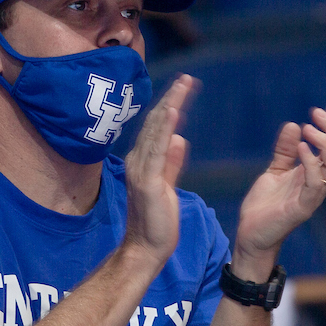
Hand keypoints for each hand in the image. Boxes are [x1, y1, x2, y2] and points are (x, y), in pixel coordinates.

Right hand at [123, 75, 194, 265]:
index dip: (170, 105)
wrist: (146, 247)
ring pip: (156, 131)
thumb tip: (179, 138)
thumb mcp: (168, 186)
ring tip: (183, 86)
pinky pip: (156, 150)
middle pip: (156, 123)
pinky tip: (173, 113)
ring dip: (170, 106)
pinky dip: (164, 129)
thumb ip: (171, 162)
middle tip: (187, 78)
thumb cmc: (157, 221)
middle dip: (172, 98)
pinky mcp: (148, 181)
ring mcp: (141, 170)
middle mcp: (137, 160)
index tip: (184, 87)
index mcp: (143, 161)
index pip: (157, 127)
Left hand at [233, 107, 325, 271]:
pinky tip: (300, 147)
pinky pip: (315, 184)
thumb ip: (284, 151)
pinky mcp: (302, 207)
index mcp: (315, 175)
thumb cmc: (264, 205)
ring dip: (325, 143)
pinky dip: (311, 162)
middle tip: (316, 112)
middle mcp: (319, 184)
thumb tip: (293, 125)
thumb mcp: (274, 171)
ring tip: (308, 127)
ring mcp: (313, 196)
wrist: (250, 233)